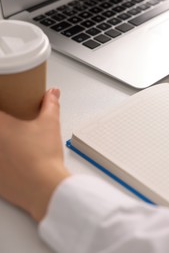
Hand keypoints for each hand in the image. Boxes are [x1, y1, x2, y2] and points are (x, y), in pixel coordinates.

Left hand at [0, 89, 69, 221]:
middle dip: (4, 127)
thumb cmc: (44, 157)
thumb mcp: (50, 124)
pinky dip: (4, 163)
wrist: (44, 187)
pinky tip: (13, 162)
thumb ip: (50, 104)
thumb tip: (52, 94)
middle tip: (13, 127)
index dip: (3, 110)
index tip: (8, 110)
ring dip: (4, 146)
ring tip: (15, 146)